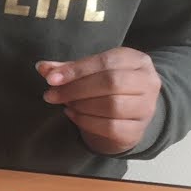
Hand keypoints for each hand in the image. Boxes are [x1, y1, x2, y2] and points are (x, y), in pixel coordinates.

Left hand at [38, 49, 160, 154]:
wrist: (129, 116)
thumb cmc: (107, 88)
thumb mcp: (90, 73)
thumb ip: (67, 69)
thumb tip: (42, 67)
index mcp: (137, 60)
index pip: (106, 61)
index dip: (76, 70)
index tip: (51, 79)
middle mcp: (148, 82)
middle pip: (111, 83)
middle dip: (76, 89)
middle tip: (51, 95)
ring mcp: (146, 107)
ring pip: (112, 105)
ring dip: (81, 105)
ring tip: (65, 104)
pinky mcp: (138, 130)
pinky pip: (110, 127)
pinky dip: (86, 121)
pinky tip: (73, 116)